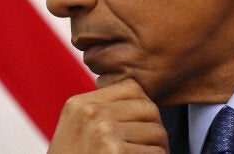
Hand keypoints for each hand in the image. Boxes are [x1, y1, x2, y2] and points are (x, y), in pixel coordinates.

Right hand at [48, 78, 168, 153]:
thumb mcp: (75, 129)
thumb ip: (99, 111)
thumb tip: (143, 101)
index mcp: (80, 104)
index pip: (131, 87)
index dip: (143, 106)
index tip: (139, 126)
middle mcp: (90, 113)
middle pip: (148, 108)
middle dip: (155, 128)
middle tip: (151, 147)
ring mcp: (103, 132)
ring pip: (157, 131)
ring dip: (158, 148)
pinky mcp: (116, 153)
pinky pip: (156, 152)